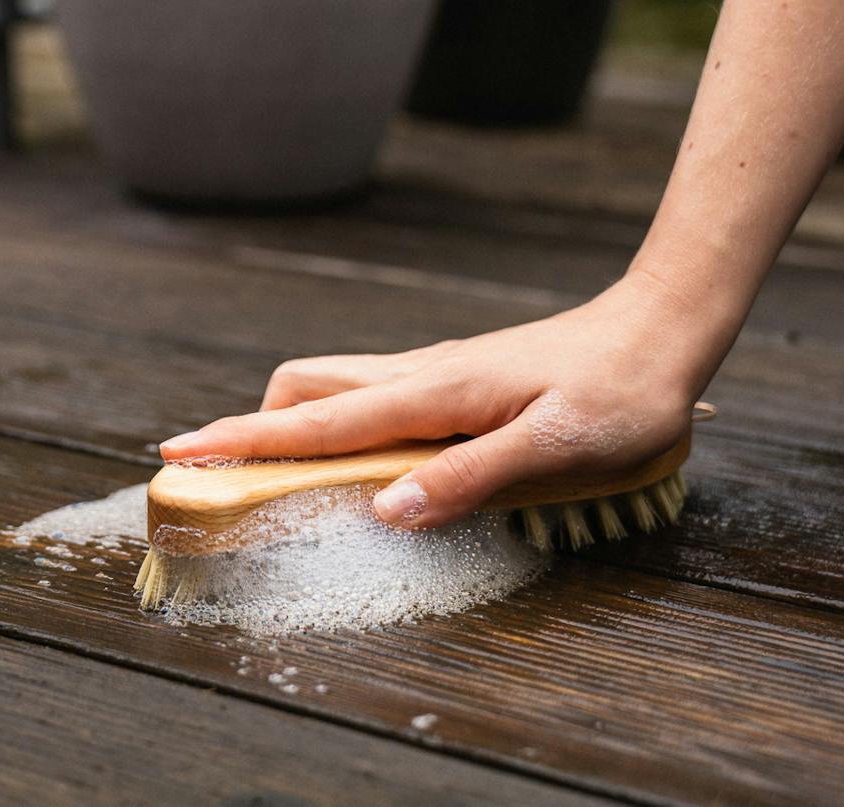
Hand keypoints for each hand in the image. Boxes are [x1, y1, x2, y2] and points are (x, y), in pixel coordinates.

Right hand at [156, 278, 718, 528]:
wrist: (665, 332)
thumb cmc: (622, 395)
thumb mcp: (555, 450)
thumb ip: (468, 479)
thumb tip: (382, 509)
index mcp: (434, 394)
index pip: (318, 424)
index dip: (244, 443)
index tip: (178, 455)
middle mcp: (422, 376)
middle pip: (306, 392)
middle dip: (252, 430)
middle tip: (221, 480)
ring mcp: (437, 375)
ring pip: (336, 390)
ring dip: (292, 426)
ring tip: (275, 478)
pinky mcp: (457, 382)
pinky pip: (373, 399)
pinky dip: (337, 427)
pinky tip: (361, 465)